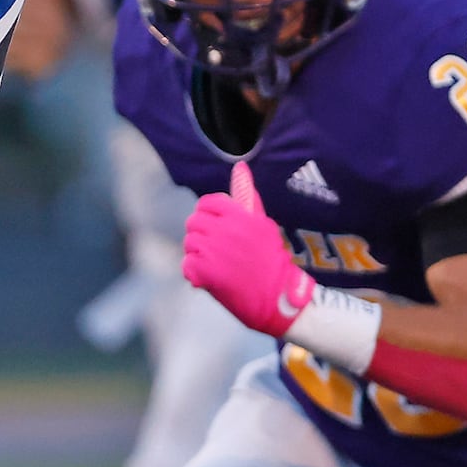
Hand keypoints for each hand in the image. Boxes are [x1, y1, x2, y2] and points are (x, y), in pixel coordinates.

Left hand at [182, 161, 313, 336]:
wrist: (280, 299)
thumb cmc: (272, 260)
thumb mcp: (263, 225)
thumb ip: (247, 198)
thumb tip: (240, 166)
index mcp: (239, 215)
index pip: (207, 203)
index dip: (208, 215)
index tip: (216, 227)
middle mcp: (224, 229)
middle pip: (193, 222)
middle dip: (202, 235)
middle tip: (217, 250)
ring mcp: (213, 251)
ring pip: (188, 244)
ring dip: (198, 255)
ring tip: (216, 265)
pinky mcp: (205, 272)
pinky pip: (186, 265)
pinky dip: (195, 273)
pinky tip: (210, 278)